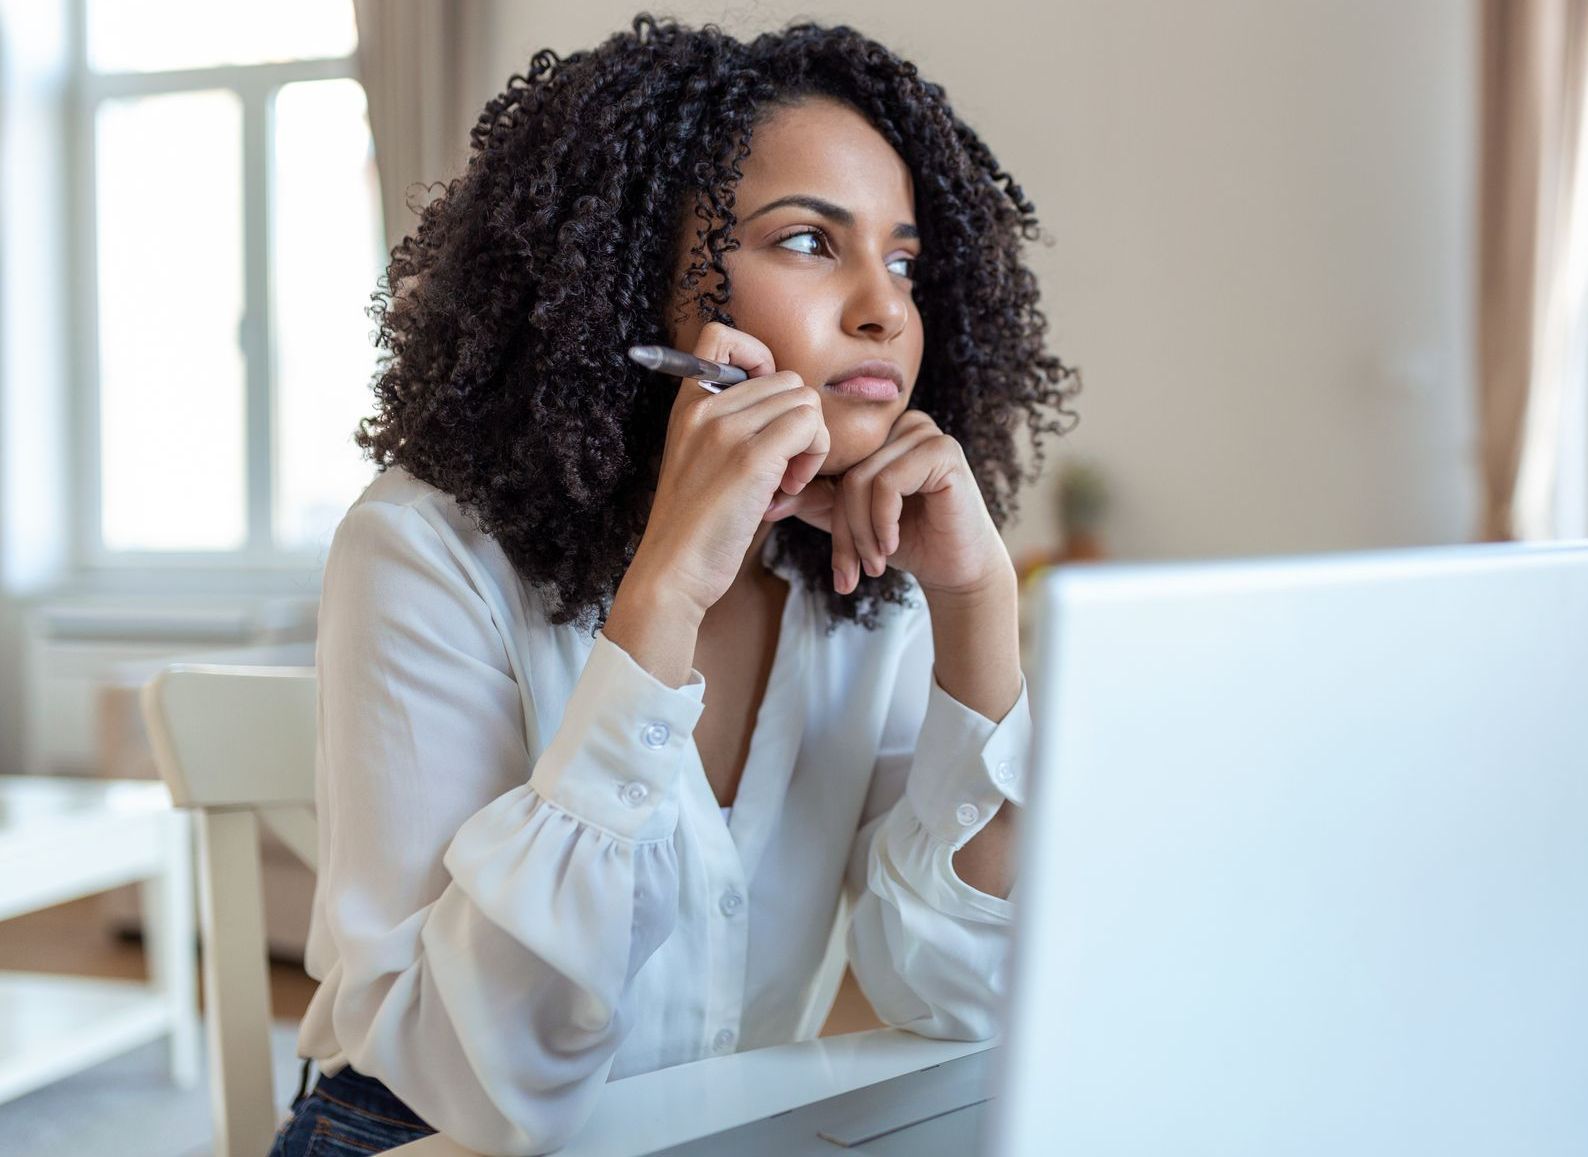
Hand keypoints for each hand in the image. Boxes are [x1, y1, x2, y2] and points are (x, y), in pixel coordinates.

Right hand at [630, 321, 830, 617]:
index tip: (766, 411)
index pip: (722, 335)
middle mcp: (704, 407)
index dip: (758, 359)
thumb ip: (732, 429)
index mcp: (687, 404)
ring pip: (805, 400)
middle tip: (783, 467)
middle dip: (797, 422)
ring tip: (785, 481)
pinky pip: (809, 426)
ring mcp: (726, 429)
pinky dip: (813, 457)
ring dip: (810, 442)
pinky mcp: (751, 457)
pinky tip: (788, 489)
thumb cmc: (695, 527)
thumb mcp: (701, 462)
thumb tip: (790, 412)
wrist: (672, 570)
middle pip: (785, 379)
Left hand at [762, 409, 1011, 596]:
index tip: (825, 557)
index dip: (817, 507)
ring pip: (861, 479)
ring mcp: (924, 432)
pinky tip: (892, 546)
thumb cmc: (905, 541)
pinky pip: (888, 483)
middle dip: (843, 530)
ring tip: (873, 564)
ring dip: (863, 533)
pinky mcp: (943, 451)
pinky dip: (883, 522)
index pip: (828, 462)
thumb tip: (767, 501)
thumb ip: (813, 502)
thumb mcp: (849, 521)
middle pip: (844, 471)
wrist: (958, 567)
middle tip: (849, 573)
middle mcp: (900, 423)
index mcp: (877, 432)